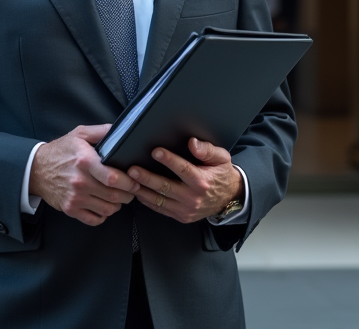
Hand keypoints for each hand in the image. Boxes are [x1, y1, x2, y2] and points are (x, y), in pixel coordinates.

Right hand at [30, 124, 139, 226]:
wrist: (36, 169)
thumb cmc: (60, 151)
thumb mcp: (80, 134)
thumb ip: (102, 131)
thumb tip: (122, 131)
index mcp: (84, 161)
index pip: (113, 178)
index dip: (129, 182)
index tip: (135, 180)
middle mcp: (80, 181)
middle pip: (114, 195)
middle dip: (128, 194)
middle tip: (132, 190)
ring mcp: (75, 197)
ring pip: (107, 209)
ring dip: (118, 205)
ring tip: (120, 197)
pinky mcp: (71, 209)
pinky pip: (95, 219)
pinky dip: (104, 215)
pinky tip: (104, 206)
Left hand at [127, 138, 241, 223]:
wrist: (229, 198)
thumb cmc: (222, 174)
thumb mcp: (222, 158)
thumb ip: (207, 150)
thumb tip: (192, 143)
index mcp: (202, 181)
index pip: (183, 169)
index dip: (169, 160)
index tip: (156, 151)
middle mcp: (193, 197)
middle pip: (166, 187)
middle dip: (147, 178)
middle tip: (133, 169)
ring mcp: (186, 209)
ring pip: (159, 200)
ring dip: (142, 190)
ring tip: (129, 181)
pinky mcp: (181, 216)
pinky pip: (160, 209)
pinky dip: (147, 201)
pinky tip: (138, 192)